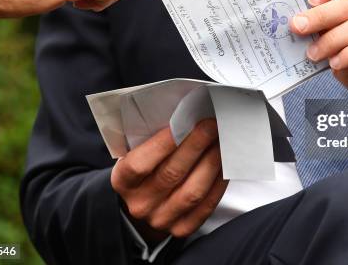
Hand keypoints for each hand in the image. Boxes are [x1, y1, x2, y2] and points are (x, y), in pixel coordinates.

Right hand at [111, 119, 226, 240]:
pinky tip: (224, 164)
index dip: (164, 142)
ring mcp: (161, 219)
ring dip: (211, 163)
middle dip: (196, 146)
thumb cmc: (145, 168)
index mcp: (123, 181)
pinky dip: (218, 183)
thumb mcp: (136, 154)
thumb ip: (152, 140)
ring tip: (221, 142)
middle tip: (212, 126)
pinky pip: (205, 206)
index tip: (185, 121)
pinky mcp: (182, 228)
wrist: (145, 203)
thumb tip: (184, 119)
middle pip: (172, 174)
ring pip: (193, 191)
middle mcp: (140, 204)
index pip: (140, 163)